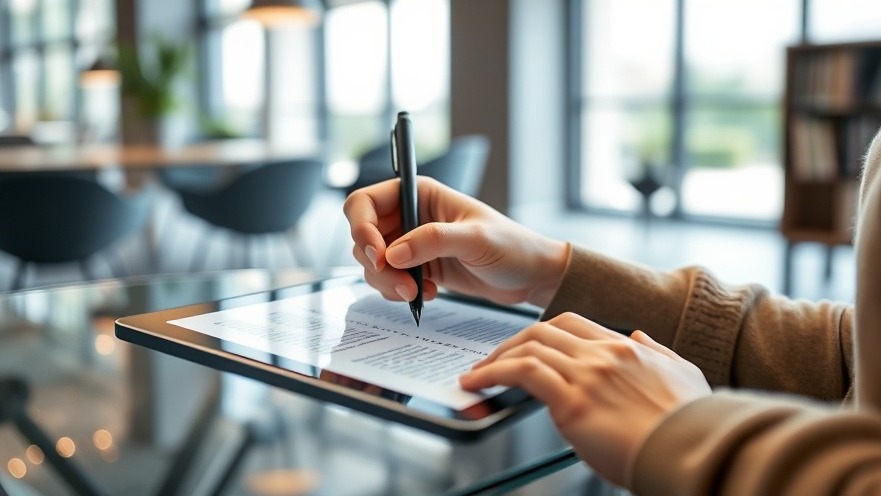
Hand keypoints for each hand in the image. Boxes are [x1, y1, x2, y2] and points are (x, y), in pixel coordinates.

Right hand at [343, 177, 568, 306]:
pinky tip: (427, 294)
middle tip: (403, 285)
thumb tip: (393, 253)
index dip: (362, 228)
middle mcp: (409, 215)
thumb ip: (433, 241)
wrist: (529, 276)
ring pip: (372, 263)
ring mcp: (410, 242)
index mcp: (419, 193)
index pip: (365, 203)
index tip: (379, 256)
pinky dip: (398, 292)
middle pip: (363, 237)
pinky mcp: (416, 267)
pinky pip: (388, 280)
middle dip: (376, 265)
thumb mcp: (475, 239)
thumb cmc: (512, 246)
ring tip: (417, 292)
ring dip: (387, 283)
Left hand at [459, 312, 710, 487]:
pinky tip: (477, 383)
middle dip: (512, 342)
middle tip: (493, 358)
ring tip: (476, 373)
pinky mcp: (573, 402)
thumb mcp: (684, 375)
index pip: (573, 324)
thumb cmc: (691, 427)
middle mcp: (604, 354)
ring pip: (528, 347)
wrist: (696, 453)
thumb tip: (639, 335)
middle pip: (544, 329)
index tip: (524, 345)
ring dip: (494, 358)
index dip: (542, 332)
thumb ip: (658, 353)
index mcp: (627, 349)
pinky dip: (492, 373)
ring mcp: (587, 375)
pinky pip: (521, 373)